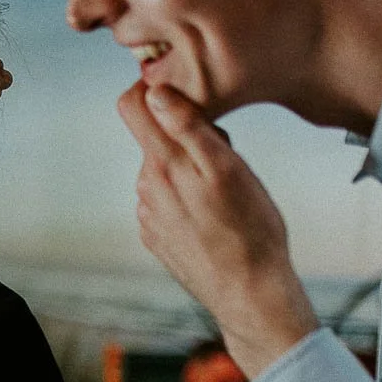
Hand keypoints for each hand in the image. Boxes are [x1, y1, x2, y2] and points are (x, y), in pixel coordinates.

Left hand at [117, 83, 320, 377]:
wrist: (249, 293)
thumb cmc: (250, 229)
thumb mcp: (229, 168)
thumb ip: (188, 126)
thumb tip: (155, 92)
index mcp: (162, 163)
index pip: (131, 106)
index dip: (153, 89)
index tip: (184, 94)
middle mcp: (146, 186)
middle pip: (156, 138)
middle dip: (185, 137)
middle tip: (226, 157)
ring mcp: (149, 214)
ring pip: (164, 171)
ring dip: (188, 170)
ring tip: (225, 193)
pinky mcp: (156, 235)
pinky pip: (167, 201)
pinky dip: (186, 198)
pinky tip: (213, 217)